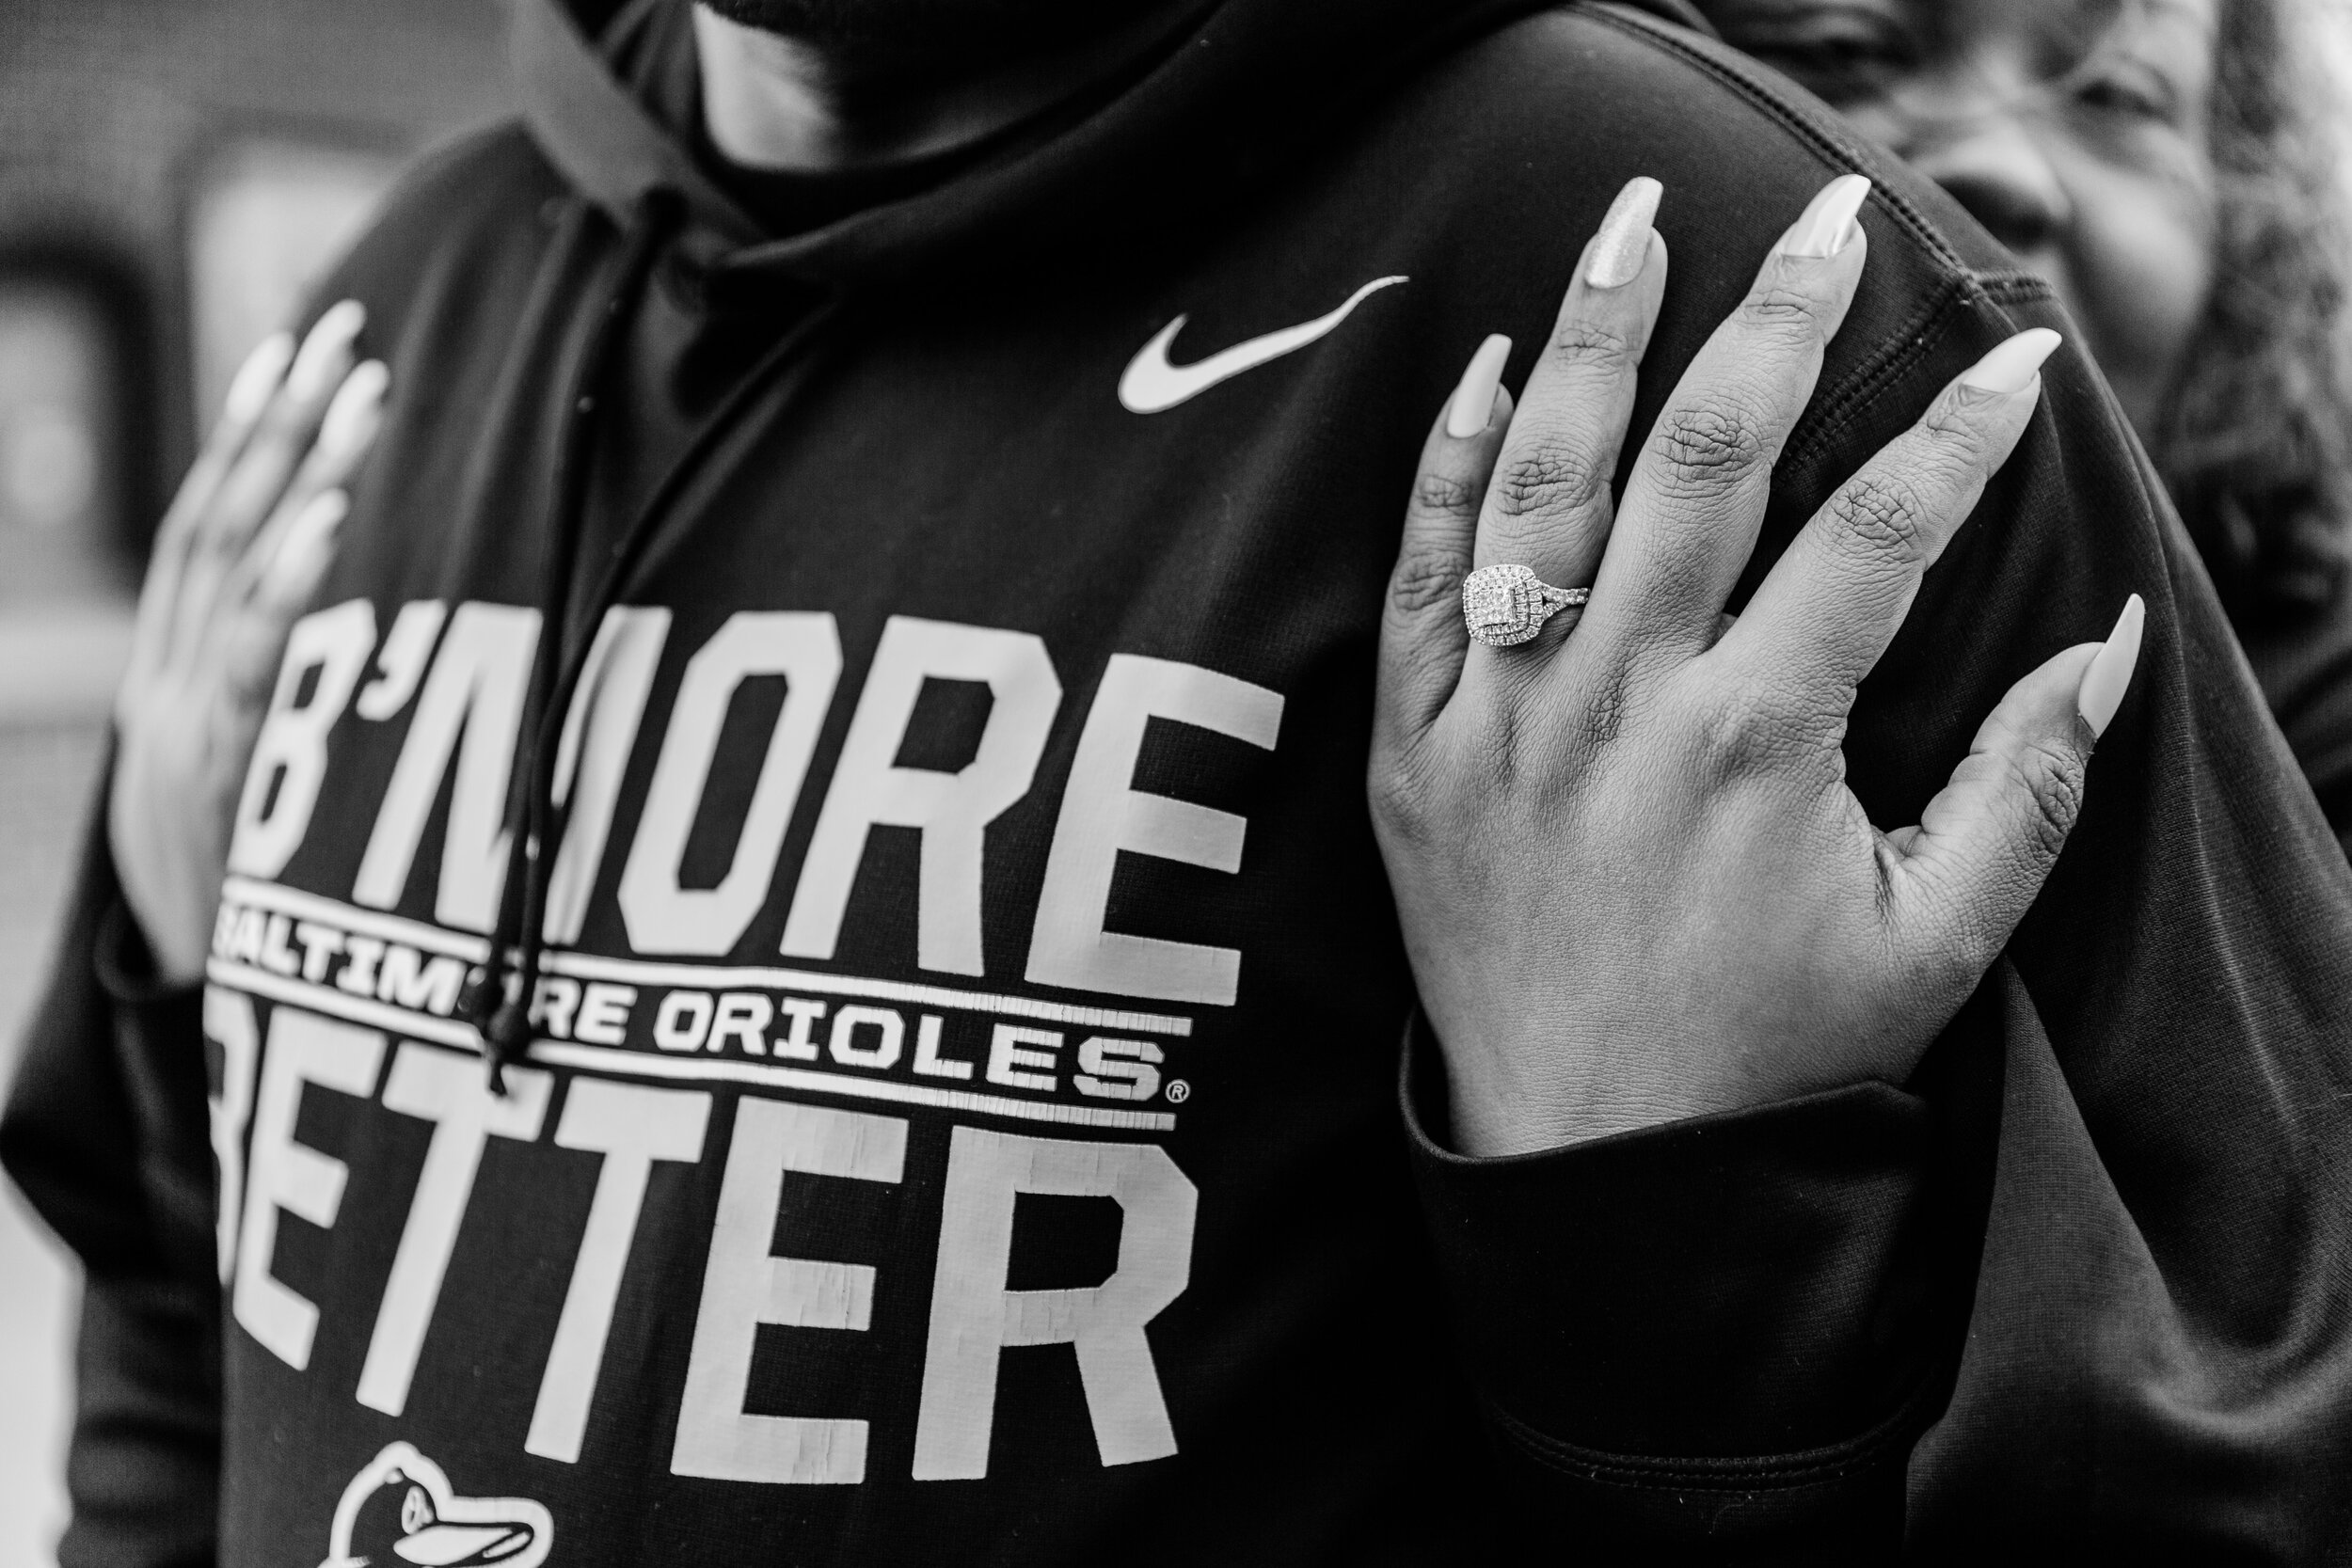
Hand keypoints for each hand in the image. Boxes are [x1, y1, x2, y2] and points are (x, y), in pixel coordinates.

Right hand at [111, 301, 385, 984]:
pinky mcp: (218, 783)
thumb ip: (293, 715)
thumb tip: (387, 638)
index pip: (204, 532)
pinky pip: (255, 663)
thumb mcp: (257, 803)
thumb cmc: (255, 911)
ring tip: (362, 392)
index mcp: (169, 686)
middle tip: (345, 333)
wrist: (208, 1030)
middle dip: (277, 425)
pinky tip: (342, 516)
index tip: (298, 348)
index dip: (245, 436)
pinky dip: (292, 582)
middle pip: (217, 527)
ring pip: (237, 575)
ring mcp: (185, 733)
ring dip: (302, 476)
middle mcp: (166, 693)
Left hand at [1369, 175, 2142, 1156]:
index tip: (2017, 361)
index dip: (1961, 434)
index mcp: (1757, 749)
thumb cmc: (1771, 1054)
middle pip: (1704, 462)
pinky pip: (1414, 581)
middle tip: (1831, 219)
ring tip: (1640, 219)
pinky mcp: (1414, 753)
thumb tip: (2107, 643)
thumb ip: (2028, 790)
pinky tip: (1487, 368)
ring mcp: (1501, 723)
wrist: (1591, 1164)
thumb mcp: (1936, 944)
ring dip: (1598, 335)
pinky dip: (1443, 468)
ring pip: (1544, 485)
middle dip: (1780, 320)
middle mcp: (1620, 711)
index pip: (1876, 535)